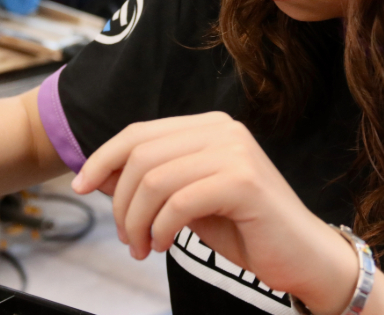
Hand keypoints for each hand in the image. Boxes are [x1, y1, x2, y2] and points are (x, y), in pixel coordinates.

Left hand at [71, 112, 359, 314]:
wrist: (303, 255)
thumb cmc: (246, 228)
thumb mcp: (187, 200)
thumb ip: (151, 183)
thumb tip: (97, 176)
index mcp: (209, 127)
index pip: (139, 132)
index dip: (102, 158)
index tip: (79, 187)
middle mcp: (222, 130)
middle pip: (141, 154)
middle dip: (119, 201)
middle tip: (126, 238)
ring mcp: (235, 152)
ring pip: (154, 178)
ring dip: (136, 220)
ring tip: (142, 247)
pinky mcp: (244, 181)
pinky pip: (178, 201)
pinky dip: (160, 228)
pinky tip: (163, 245)